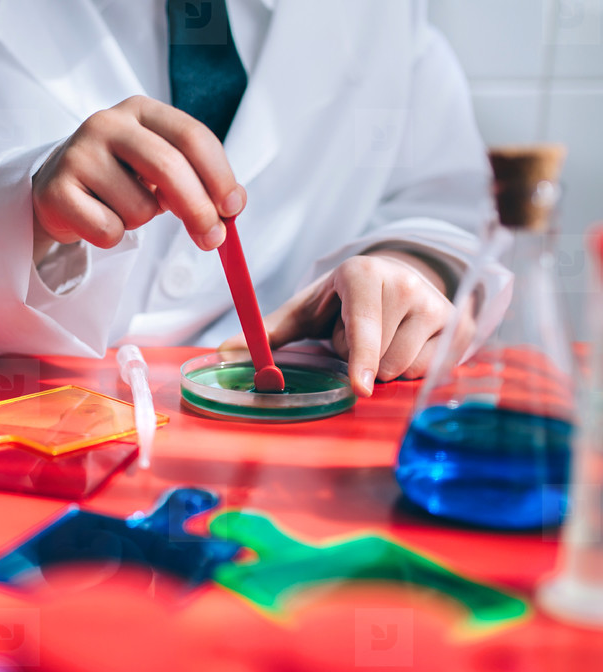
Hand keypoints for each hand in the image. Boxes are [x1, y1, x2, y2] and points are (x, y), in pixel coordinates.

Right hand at [31, 95, 245, 259]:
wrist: (58, 189)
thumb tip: (231, 208)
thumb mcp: (160, 168)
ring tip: (120, 208)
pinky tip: (97, 217)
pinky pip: (108, 230)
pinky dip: (111, 236)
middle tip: (211, 238)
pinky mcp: (57, 190)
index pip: (192, 136)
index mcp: (141, 111)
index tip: (232, 209)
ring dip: (140, 221)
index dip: (219, 176)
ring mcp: (78, 154)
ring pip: (139, 208)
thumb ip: (198, 181)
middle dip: (198, 210)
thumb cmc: (119, 178)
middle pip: (169, 167)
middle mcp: (107, 123)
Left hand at [219, 252, 472, 396]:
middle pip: (379, 357)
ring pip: (404, 367)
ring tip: (380, 341)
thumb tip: (222, 352)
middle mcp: (406, 283)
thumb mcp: (305, 312)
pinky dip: (411, 369)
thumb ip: (267, 332)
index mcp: (362, 273)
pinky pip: (429, 371)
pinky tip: (404, 346)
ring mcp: (439, 305)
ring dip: (384, 367)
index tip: (359, 387)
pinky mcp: (460, 328)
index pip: (364, 325)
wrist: (396, 281)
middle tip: (354, 338)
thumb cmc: (340, 303)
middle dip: (359, 360)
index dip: (359, 356)